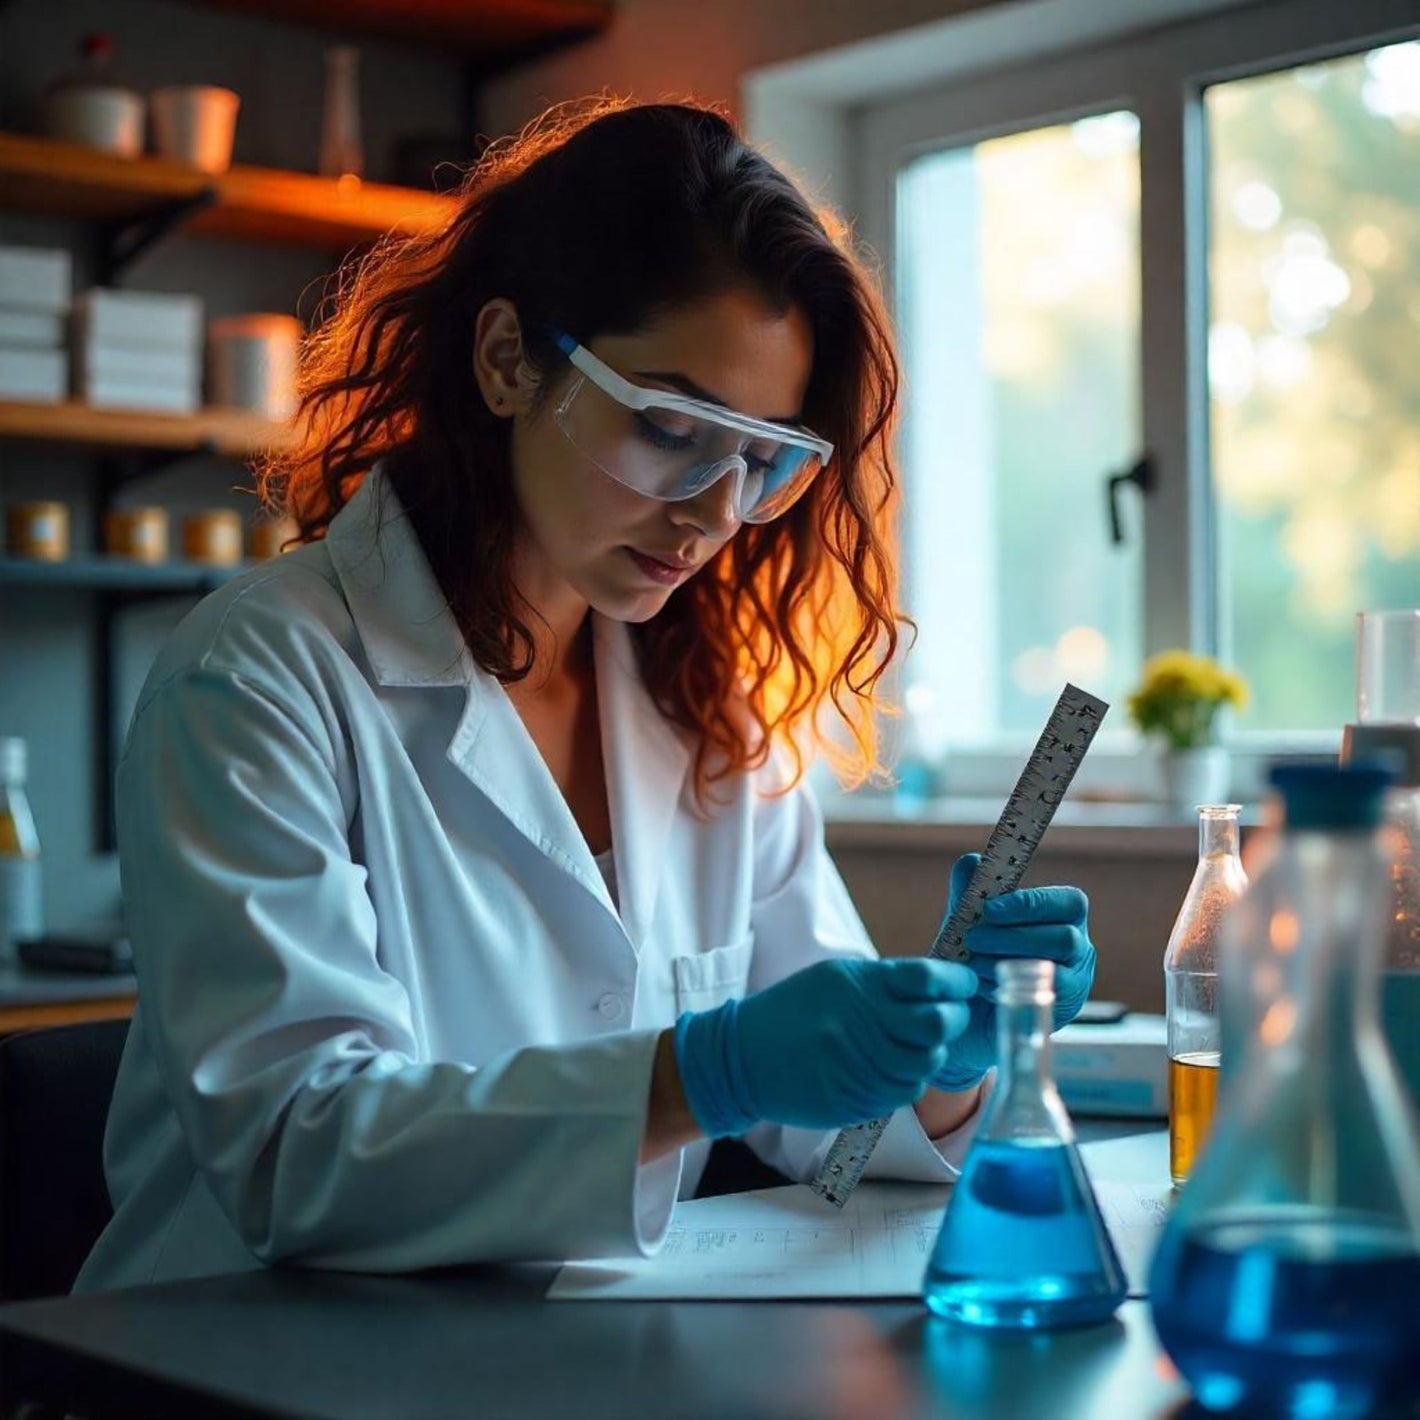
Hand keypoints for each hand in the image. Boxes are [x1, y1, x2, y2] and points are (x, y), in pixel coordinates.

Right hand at [673, 957, 978, 1136]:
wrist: (742, 1057)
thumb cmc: (792, 1011)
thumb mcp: (834, 978)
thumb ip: (886, 983)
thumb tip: (941, 987)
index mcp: (859, 984)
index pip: (930, 979)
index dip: (957, 983)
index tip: (963, 986)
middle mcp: (862, 1022)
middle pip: (939, 1024)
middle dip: (953, 1020)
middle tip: (947, 1018)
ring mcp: (860, 1063)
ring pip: (927, 1062)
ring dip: (930, 1054)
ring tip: (912, 1046)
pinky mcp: (856, 1098)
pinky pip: (905, 1092)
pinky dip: (907, 1080)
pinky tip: (890, 1069)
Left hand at [930, 853, 1096, 1091]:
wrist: (966, 1007)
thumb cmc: (975, 954)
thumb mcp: (965, 920)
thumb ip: (968, 891)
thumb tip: (972, 862)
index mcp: (1063, 916)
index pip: (1070, 902)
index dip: (1032, 903)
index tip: (989, 908)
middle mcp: (1078, 947)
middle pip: (1065, 937)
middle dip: (1013, 935)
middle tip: (972, 937)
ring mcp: (1075, 981)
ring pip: (1055, 966)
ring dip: (1008, 960)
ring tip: (973, 960)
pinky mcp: (1062, 1010)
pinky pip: (1043, 997)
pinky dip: (1009, 987)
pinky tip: (985, 985)